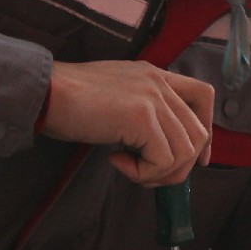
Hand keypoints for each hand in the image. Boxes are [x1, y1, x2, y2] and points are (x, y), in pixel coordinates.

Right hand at [39, 60, 213, 185]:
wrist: (44, 93)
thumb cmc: (68, 101)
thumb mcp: (116, 97)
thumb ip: (142, 112)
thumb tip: (159, 150)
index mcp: (155, 75)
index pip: (203, 96)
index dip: (206, 133)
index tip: (197, 159)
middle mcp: (159, 82)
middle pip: (198, 133)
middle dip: (178, 166)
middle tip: (145, 174)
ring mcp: (152, 98)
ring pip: (184, 152)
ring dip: (157, 173)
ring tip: (127, 168)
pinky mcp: (141, 117)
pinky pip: (161, 161)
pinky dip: (141, 172)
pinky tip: (114, 161)